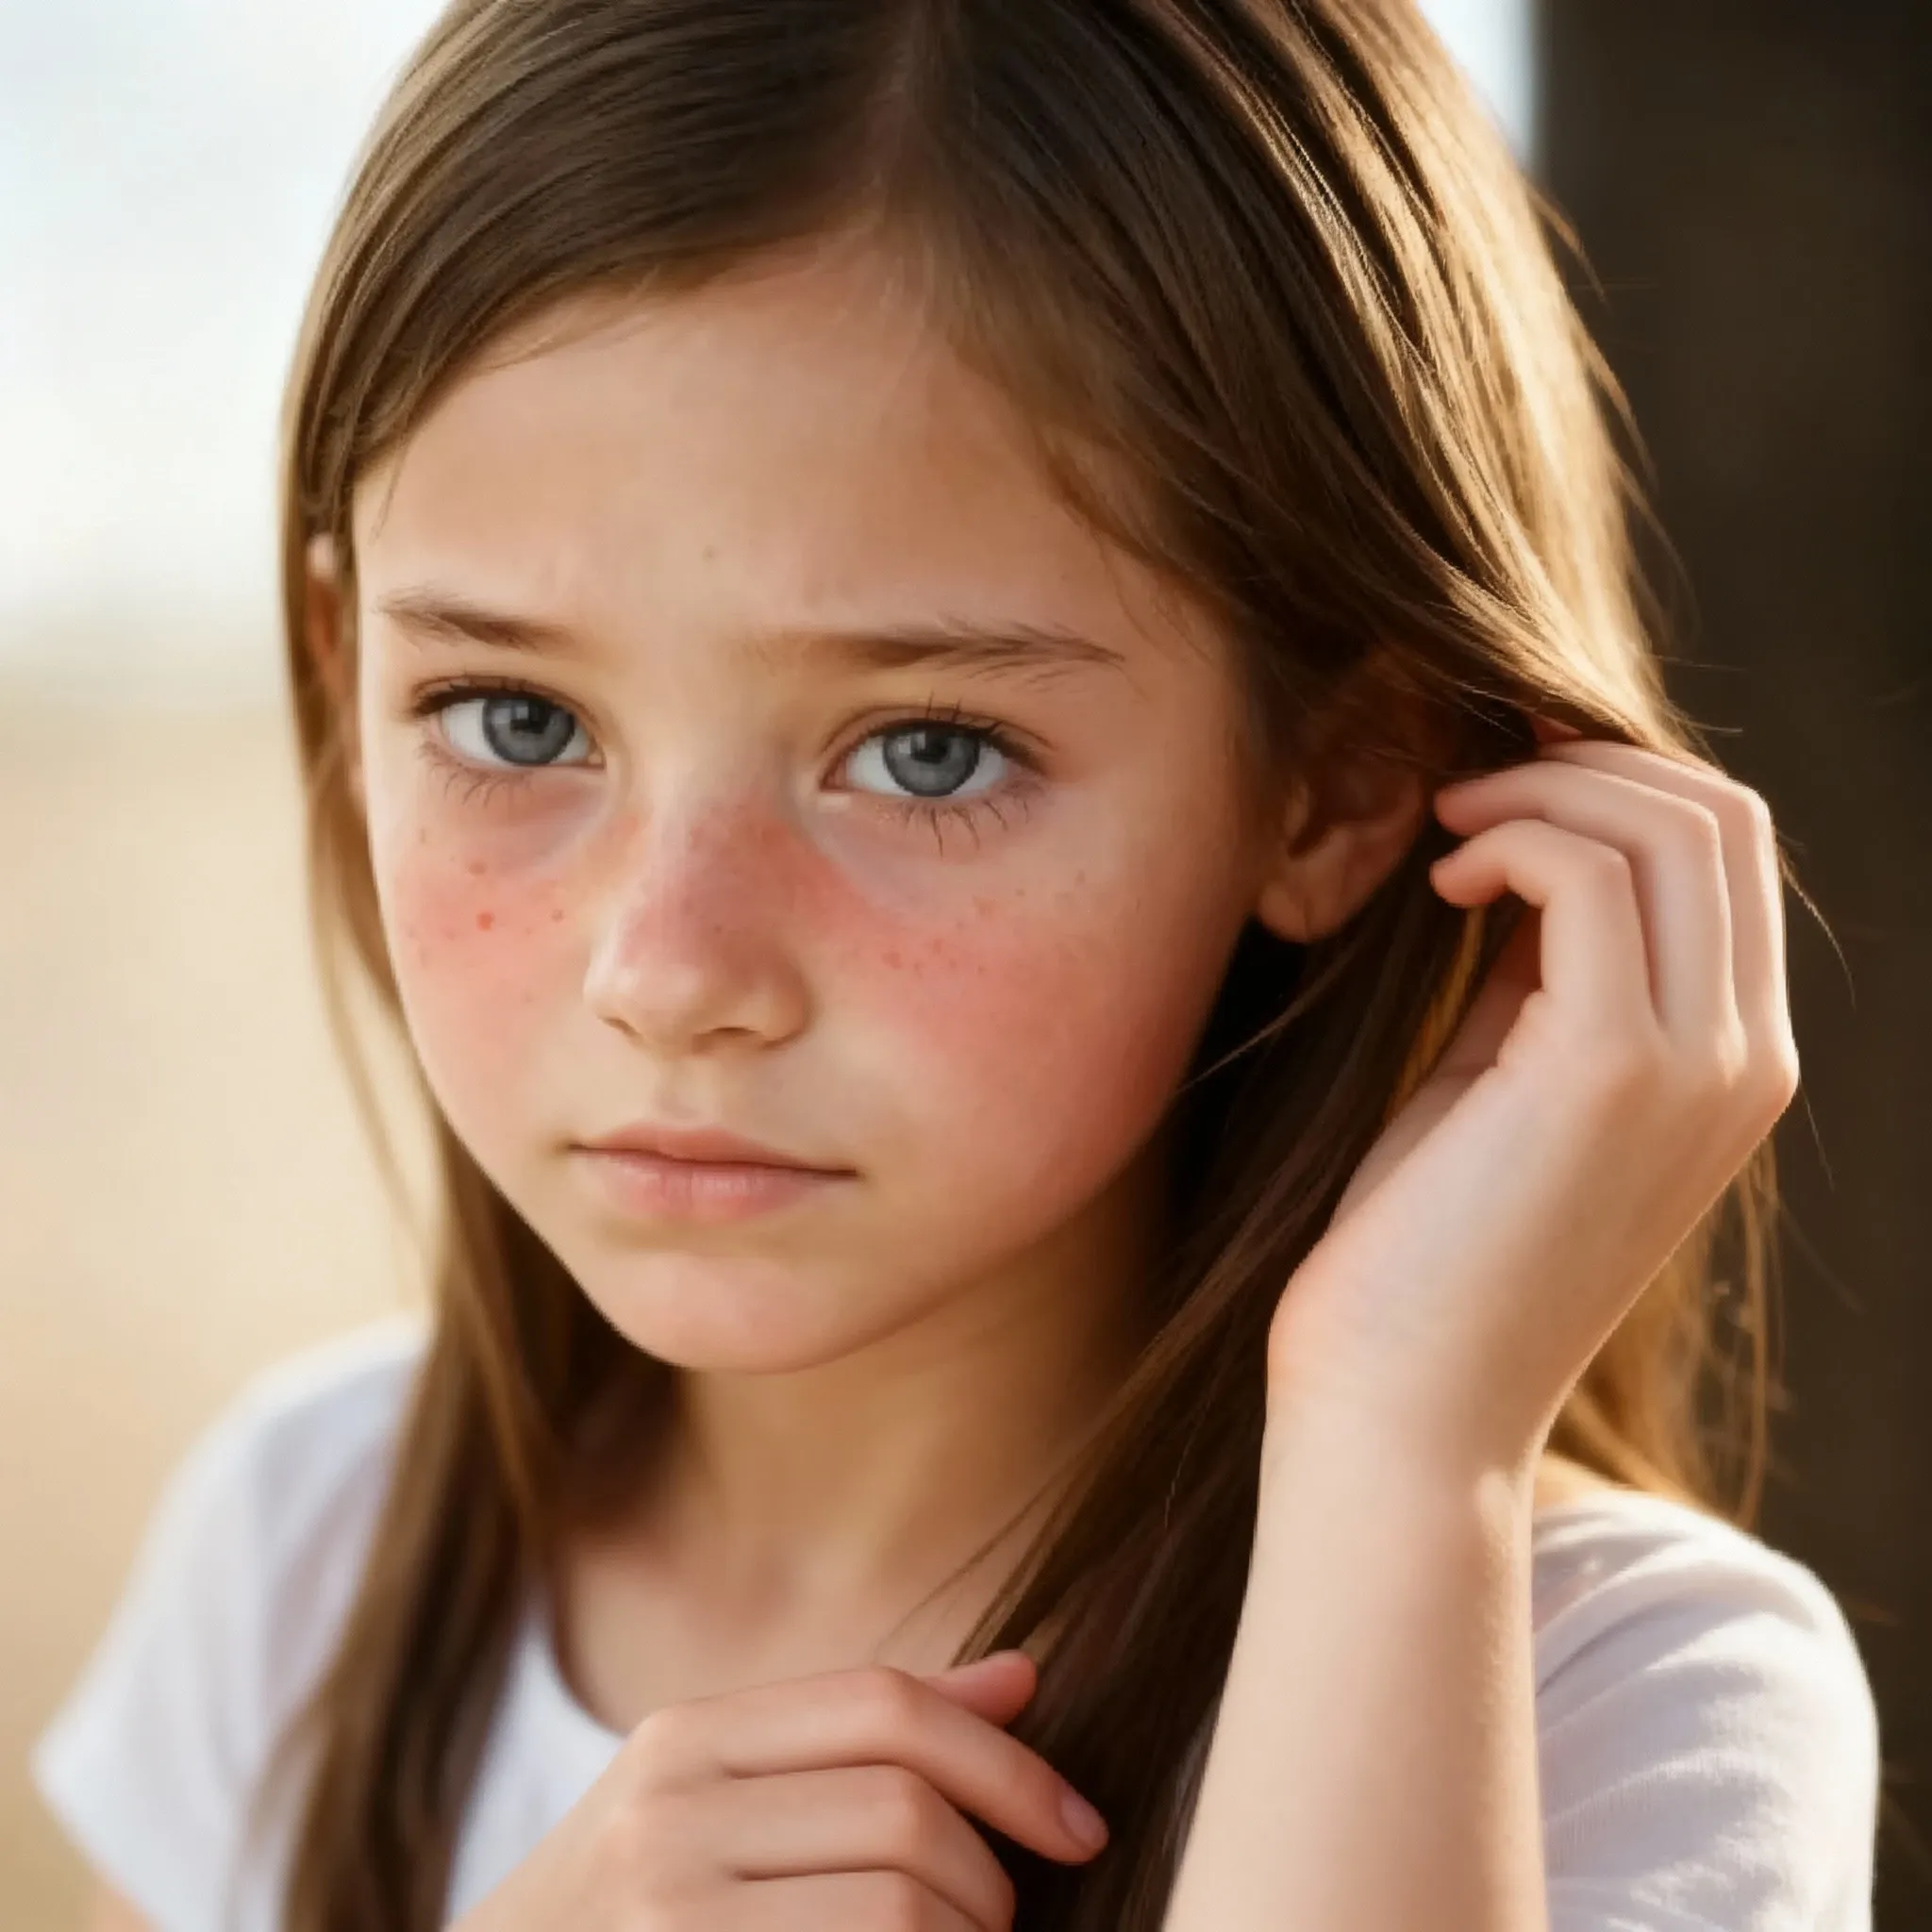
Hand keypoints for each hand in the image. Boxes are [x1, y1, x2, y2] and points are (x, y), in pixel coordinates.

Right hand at [450, 1650, 1105, 1931]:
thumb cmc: (629, 1911)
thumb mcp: (719, 1800)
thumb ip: (861, 1739)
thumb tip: (1022, 1675)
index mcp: (686, 1740)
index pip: (887, 1707)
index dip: (1008, 1763)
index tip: (1081, 1826)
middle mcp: (666, 1818)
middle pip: (908, 1814)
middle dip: (993, 1880)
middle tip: (999, 1921)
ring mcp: (668, 1920)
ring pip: (903, 1912)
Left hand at [1264, 739, 1798, 1475]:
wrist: (1399, 1408)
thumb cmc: (1428, 1244)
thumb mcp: (1505, 1073)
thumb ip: (1544, 965)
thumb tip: (1529, 838)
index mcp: (1737, 1063)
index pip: (1733, 856)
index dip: (1620, 782)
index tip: (1505, 783)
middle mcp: (1748, 1060)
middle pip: (1721, 817)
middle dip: (1585, 764)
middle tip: (1468, 789)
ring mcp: (1696, 1067)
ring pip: (1670, 827)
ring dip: (1540, 791)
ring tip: (1446, 830)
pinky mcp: (1611, 1071)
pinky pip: (1589, 876)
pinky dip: (1510, 839)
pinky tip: (1441, 879)